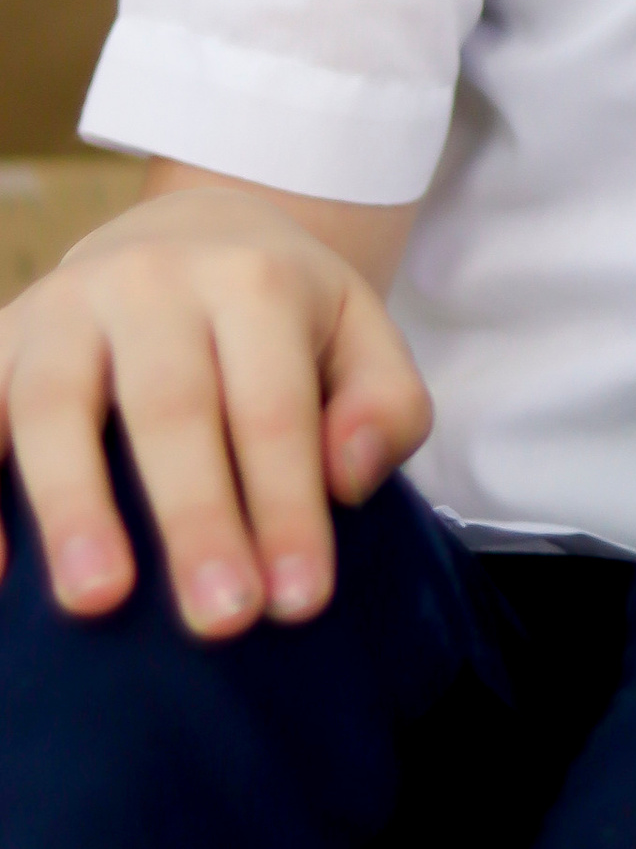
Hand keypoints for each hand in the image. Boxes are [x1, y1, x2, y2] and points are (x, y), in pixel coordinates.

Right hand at [0, 180, 430, 638]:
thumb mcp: (364, 336)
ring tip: (96, 601)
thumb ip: (385, 406)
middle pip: (170, 406)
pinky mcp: (2, 336)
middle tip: (220, 617)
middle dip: (195, 516)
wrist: (192, 231)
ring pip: (56, 403)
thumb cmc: (285, 316)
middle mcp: (150, 282)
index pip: (272, 406)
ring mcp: (63, 307)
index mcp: (251, 281)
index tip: (297, 601)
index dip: (285, 505)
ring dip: (72, 505)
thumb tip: (344, 477)